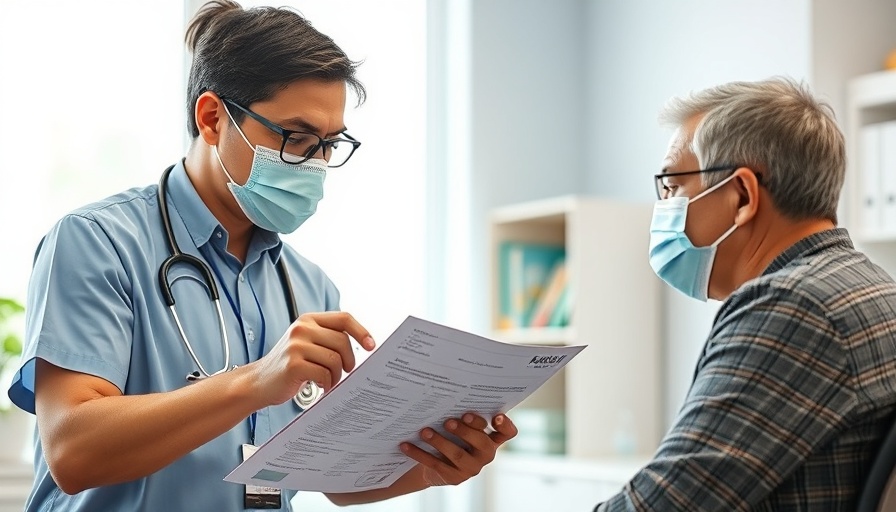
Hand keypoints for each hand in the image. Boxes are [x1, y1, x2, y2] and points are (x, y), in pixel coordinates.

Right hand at [249, 311, 374, 406]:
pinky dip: (328, 384)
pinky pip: (324, 373)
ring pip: (335, 359)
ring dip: (337, 375)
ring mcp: (296, 346)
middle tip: (345, 372)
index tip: (371, 346)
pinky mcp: (293, 364)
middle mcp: (302, 329)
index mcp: (308, 320)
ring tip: (330, 381)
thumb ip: (329, 338)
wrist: (259, 382)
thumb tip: (364, 343)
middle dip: (349, 361)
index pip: (344, 318)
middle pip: (343, 341)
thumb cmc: (289, 365)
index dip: (362, 331)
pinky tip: (321, 386)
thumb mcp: (307, 342)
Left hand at [400, 413, 516, 486]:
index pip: (508, 433)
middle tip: (449, 421)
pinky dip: (419, 453)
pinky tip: (406, 445)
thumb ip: (462, 414)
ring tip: (425, 431)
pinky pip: (436, 464)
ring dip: (440, 442)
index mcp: (491, 438)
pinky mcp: (454, 478)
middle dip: (466, 431)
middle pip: (482, 442)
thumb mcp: (460, 425)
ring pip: (458, 455)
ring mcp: (471, 468)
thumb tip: (445, 391)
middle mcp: (485, 453)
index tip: (495, 417)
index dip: (505, 425)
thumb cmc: (451, 435)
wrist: (435, 464)